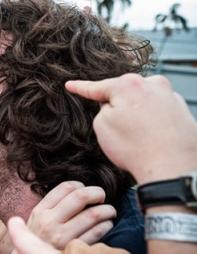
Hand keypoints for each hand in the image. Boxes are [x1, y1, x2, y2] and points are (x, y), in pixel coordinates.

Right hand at [26, 181, 115, 248]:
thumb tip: (79, 193)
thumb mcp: (34, 222)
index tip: (86, 191)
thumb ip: (52, 208)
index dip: (81, 186)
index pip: (65, 187)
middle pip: (80, 196)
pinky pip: (97, 232)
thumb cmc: (35, 245)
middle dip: (98, 193)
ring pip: (93, 214)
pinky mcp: (73, 250)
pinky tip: (106, 226)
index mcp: (40, 211)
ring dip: (107, 210)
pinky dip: (106, 226)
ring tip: (109, 212)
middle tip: (102, 197)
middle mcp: (49, 221)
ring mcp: (62, 236)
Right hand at [66, 74, 196, 184]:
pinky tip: (151, 138)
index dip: (80, 88)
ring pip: (143, 101)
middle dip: (117, 105)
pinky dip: (152, 121)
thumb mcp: (102, 126)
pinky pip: (159, 111)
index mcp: (129, 85)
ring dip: (136, 113)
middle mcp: (154, 84)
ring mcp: (171, 96)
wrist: (173, 168)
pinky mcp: (183, 111)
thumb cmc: (136, 149)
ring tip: (137, 137)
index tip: (70, 85)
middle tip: (116, 128)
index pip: (98, 86)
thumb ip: (102, 108)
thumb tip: (114, 106)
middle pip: (124, 92)